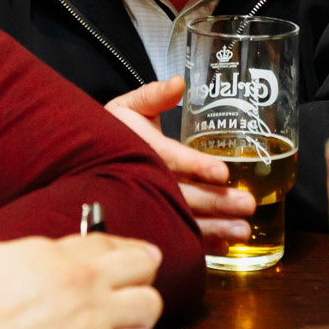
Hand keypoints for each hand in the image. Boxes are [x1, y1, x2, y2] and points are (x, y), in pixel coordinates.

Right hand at [0, 234, 162, 328]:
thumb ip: (41, 252)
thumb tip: (61, 254)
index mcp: (62, 257)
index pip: (114, 242)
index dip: (128, 247)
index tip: (137, 254)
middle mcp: (84, 287)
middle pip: (144, 269)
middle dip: (140, 275)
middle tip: (133, 285)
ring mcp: (90, 328)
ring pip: (149, 310)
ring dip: (140, 314)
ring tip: (126, 322)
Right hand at [106, 76, 255, 254]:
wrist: (82, 161)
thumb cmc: (112, 132)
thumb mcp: (127, 107)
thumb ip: (153, 96)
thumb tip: (178, 82)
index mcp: (142, 149)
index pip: (172, 159)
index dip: (197, 165)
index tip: (222, 173)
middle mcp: (146, 180)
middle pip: (185, 194)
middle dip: (217, 202)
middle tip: (246, 205)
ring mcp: (149, 203)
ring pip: (184, 219)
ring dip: (216, 227)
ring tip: (243, 231)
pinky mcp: (153, 218)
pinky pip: (177, 234)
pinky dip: (201, 242)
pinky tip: (224, 245)